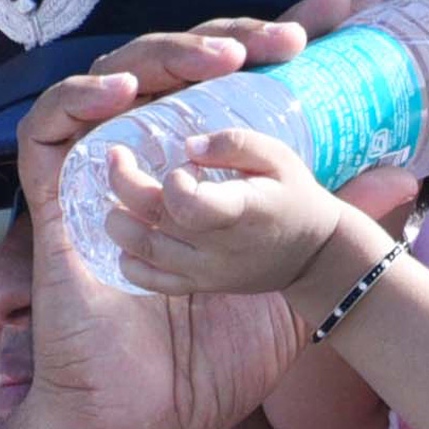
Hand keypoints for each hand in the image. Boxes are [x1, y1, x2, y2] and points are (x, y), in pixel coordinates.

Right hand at [12, 18, 414, 428]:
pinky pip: (48, 129)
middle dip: (231, 39)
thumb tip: (403, 176)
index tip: (332, 6)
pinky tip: (131, 95)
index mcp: (204, 163)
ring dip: (170, 56)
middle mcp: (153, 154)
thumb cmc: (219, 350)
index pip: (236, 81)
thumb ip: (338, 220)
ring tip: (223, 61)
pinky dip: (81, 101)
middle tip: (283, 41)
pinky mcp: (55, 194)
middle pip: (181, 68)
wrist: (154, 414)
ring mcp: (103, 169)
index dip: (273, 35)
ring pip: (122, 78)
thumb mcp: (294, 270)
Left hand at [104, 130, 343, 296]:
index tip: (182, 166)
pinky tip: (127, 234)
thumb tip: (187, 146)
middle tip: (116, 157)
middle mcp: (219, 247)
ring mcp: (206, 271)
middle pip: (154, 220)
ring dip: (118, 221)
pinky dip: (127, 258)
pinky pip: (149, 280)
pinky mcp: (199, 285)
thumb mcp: (278, 157)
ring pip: (142, 251)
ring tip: (117, 197)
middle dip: (124, 184)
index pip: (190, 205)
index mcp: (243, 211)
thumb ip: (235, 144)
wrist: (312, 253)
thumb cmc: (293, 195)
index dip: (173, 183)